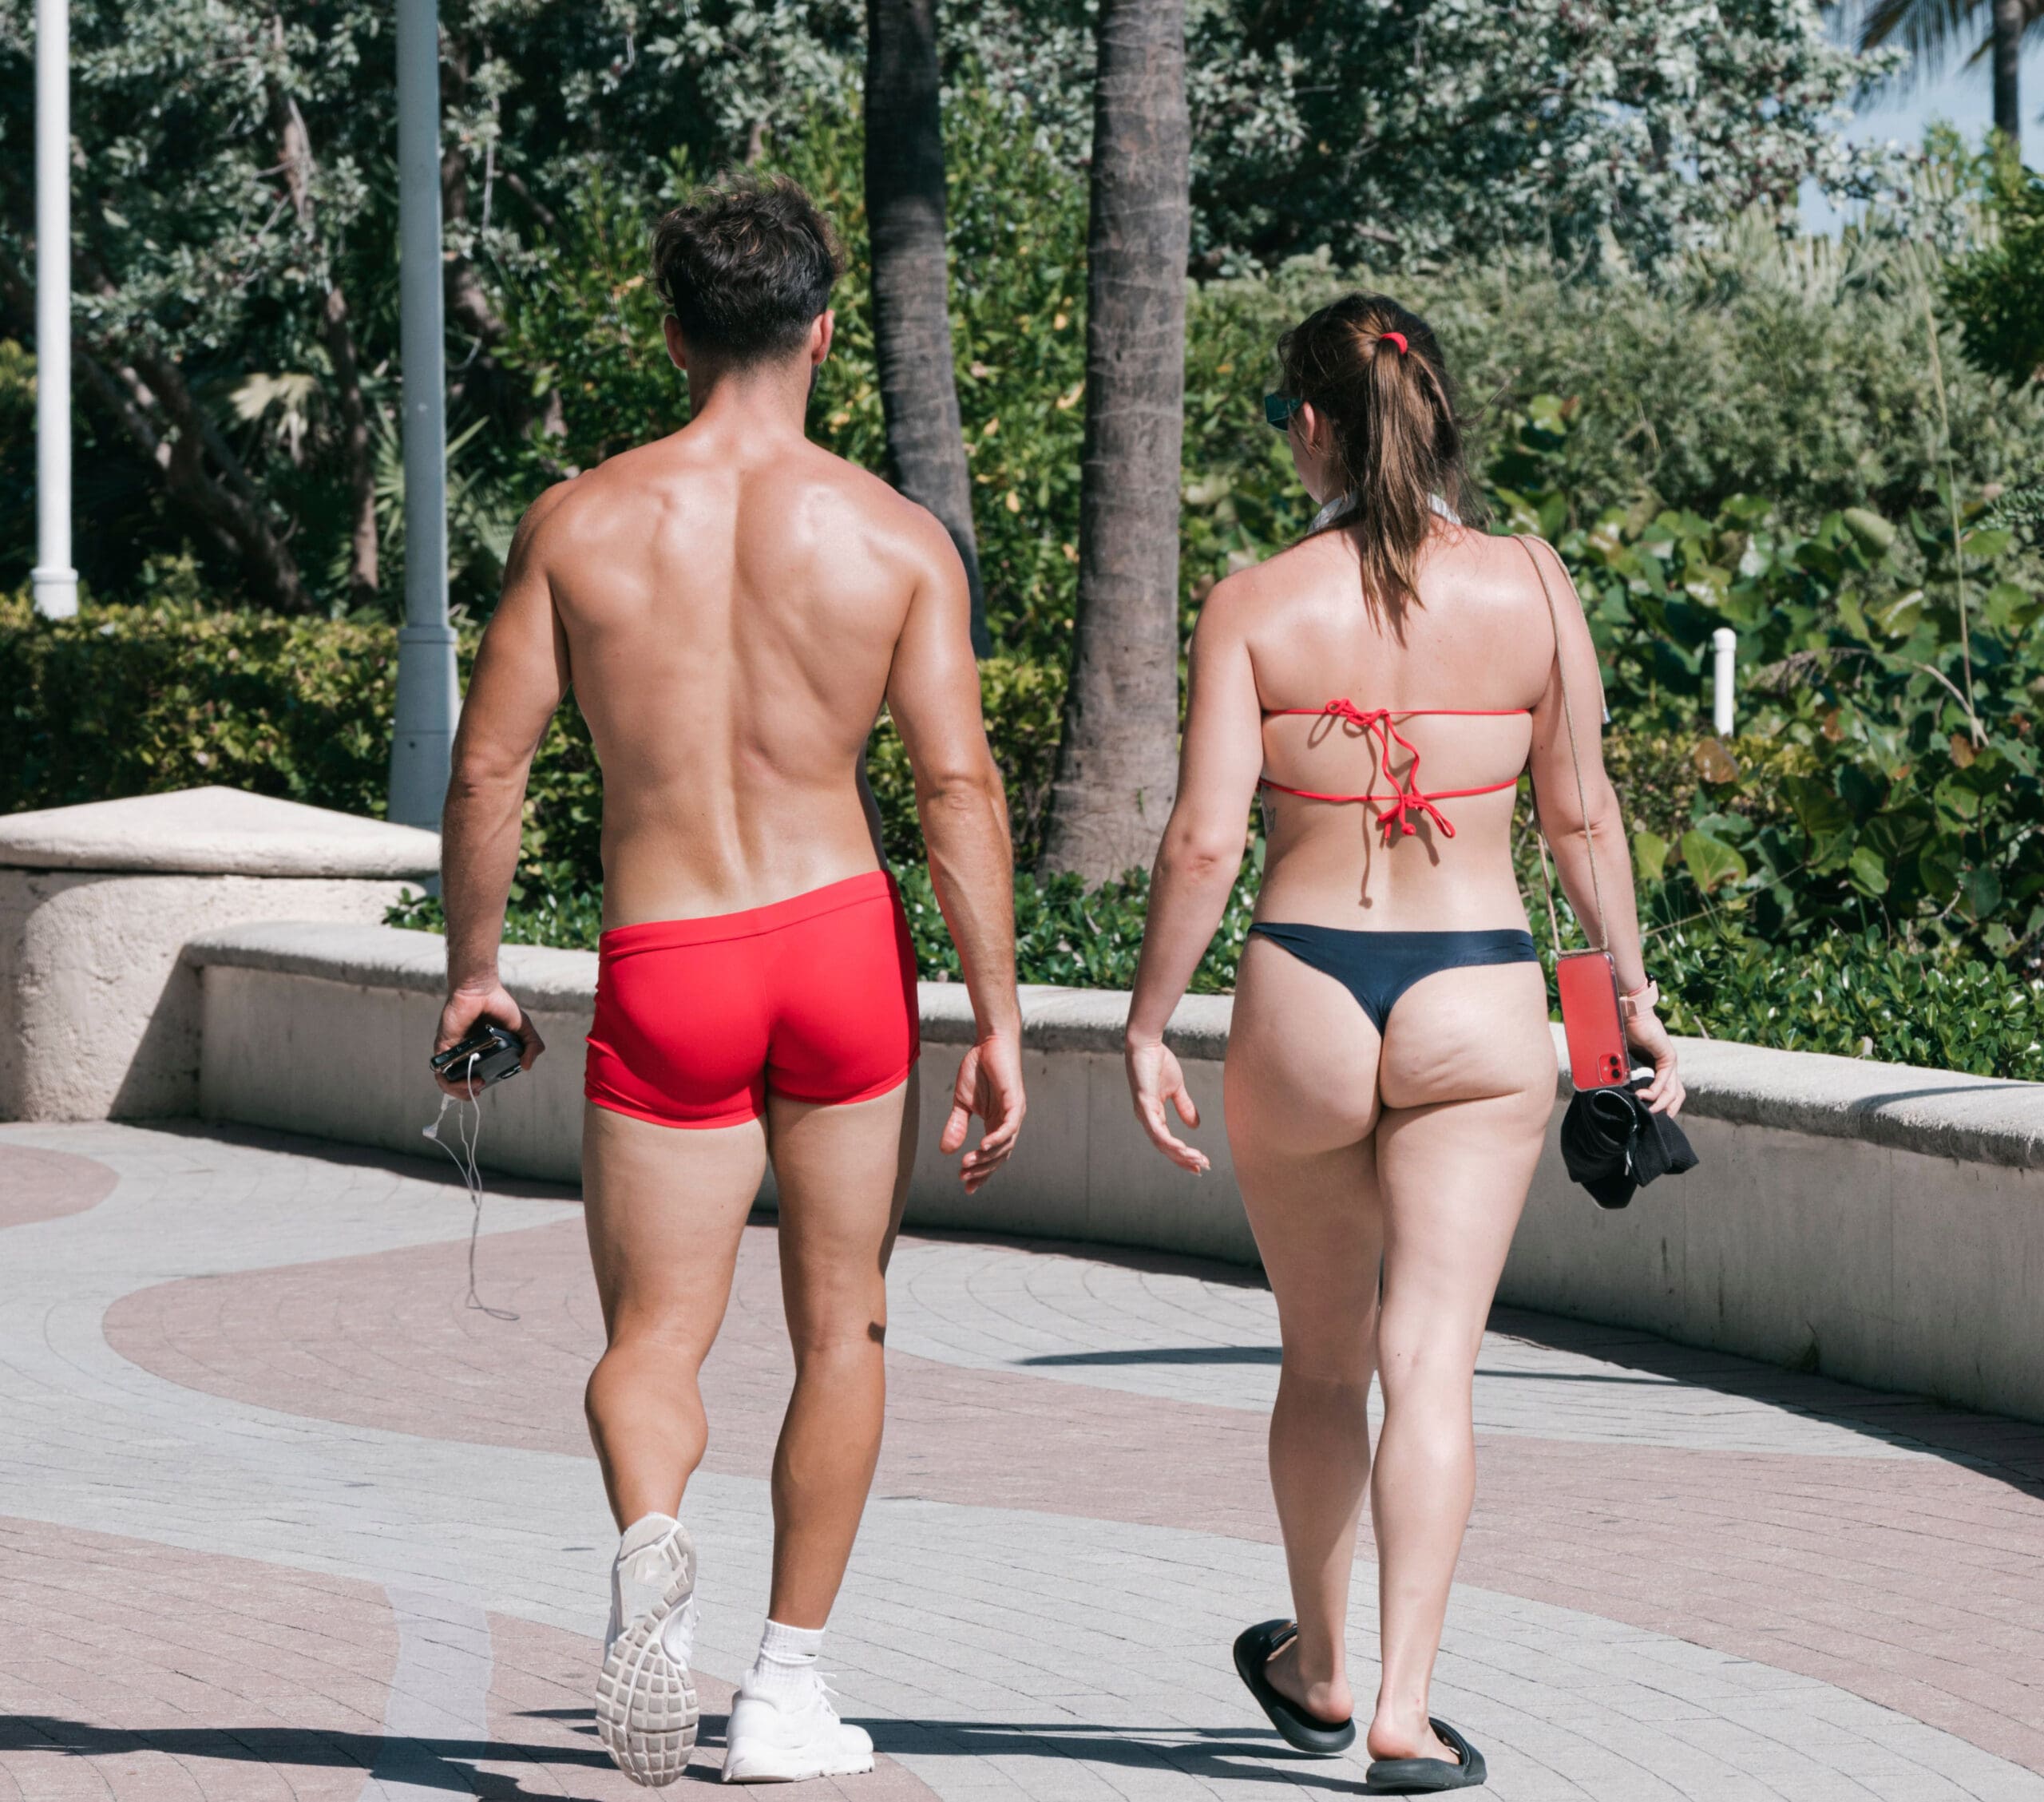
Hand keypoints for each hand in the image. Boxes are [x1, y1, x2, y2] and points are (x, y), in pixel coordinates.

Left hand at [435, 982, 544, 1097]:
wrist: (479, 990)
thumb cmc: (499, 1005)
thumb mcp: (523, 1027)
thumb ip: (532, 1045)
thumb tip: (526, 1067)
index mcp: (485, 1051)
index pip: (482, 1075)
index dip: (485, 1084)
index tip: (491, 1082)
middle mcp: (468, 1054)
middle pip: (463, 1082)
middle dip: (470, 1092)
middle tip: (481, 1085)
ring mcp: (455, 1052)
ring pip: (449, 1082)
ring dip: (460, 1091)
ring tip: (474, 1085)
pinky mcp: (443, 1048)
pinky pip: (441, 1072)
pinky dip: (449, 1083)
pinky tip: (463, 1082)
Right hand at [940, 1029, 1025, 1192]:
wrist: (989, 1042)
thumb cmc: (978, 1069)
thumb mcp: (961, 1102)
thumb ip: (957, 1125)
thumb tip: (945, 1152)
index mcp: (997, 1124)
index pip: (992, 1156)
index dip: (981, 1173)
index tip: (966, 1188)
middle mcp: (1009, 1122)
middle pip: (1000, 1156)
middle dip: (982, 1170)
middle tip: (963, 1178)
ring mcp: (1015, 1112)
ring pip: (1005, 1145)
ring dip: (986, 1157)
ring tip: (967, 1165)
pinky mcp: (1016, 1100)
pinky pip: (1010, 1125)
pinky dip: (998, 1138)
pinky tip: (983, 1146)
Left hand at [1124, 1036, 1208, 1172]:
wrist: (1147, 1044)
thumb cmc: (1158, 1063)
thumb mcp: (1176, 1088)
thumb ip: (1184, 1107)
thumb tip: (1195, 1126)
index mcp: (1153, 1115)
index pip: (1168, 1142)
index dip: (1183, 1155)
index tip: (1200, 1164)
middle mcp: (1146, 1118)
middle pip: (1165, 1148)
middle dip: (1183, 1160)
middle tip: (1202, 1169)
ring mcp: (1144, 1113)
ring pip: (1161, 1143)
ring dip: (1179, 1154)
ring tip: (1197, 1160)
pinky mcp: (1144, 1104)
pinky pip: (1156, 1130)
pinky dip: (1169, 1141)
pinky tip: (1182, 1149)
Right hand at [1626, 1008, 1682, 1114]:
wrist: (1628, 1013)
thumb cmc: (1622, 1033)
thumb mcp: (1623, 1061)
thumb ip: (1625, 1075)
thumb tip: (1618, 1092)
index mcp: (1657, 1067)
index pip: (1668, 1091)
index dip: (1662, 1106)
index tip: (1649, 1116)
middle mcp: (1667, 1066)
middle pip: (1676, 1095)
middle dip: (1668, 1110)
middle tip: (1654, 1121)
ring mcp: (1670, 1061)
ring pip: (1673, 1091)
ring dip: (1660, 1103)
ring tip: (1647, 1109)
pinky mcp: (1668, 1056)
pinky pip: (1664, 1080)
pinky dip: (1655, 1091)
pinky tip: (1644, 1095)